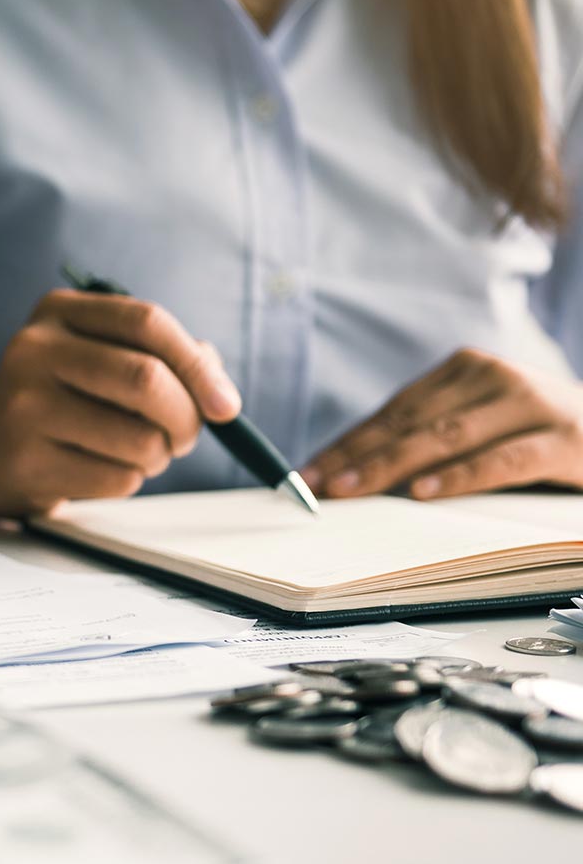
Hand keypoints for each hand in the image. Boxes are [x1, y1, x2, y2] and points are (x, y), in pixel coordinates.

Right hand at [0, 289, 241, 515]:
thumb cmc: (60, 402)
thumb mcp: (98, 360)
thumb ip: (160, 357)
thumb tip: (218, 387)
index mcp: (58, 311)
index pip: (147, 323)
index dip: (198, 365)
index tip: (226, 406)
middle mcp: (33, 349)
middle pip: (146, 380)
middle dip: (186, 419)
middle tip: (185, 438)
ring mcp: (24, 406)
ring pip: (139, 438)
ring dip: (157, 455)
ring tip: (135, 452)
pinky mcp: (26, 460)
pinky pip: (118, 478)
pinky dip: (128, 480)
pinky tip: (98, 469)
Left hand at [303, 347, 582, 498]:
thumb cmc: (538, 435)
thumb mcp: (481, 427)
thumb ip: (429, 440)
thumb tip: (352, 474)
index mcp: (465, 370)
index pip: (392, 412)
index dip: (347, 444)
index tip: (306, 475)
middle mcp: (494, 377)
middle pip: (410, 423)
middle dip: (357, 458)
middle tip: (317, 487)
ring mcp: (531, 404)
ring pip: (447, 437)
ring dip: (392, 467)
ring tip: (353, 491)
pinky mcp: (564, 440)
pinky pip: (502, 460)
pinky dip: (460, 477)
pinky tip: (424, 493)